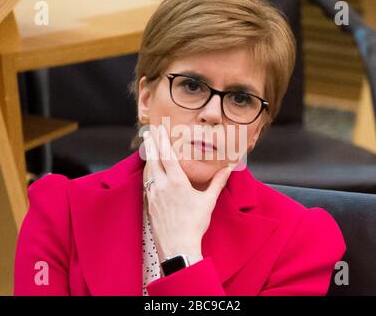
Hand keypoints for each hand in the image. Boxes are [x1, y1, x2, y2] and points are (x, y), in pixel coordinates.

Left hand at [142, 124, 231, 264]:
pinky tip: (149, 170)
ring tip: (147, 147)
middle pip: (153, 159)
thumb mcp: (208, 201)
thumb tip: (229, 169)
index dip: (162, 140)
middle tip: (148, 131)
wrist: (178, 246)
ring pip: (148, 170)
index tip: (159, 129)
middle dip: (151, 143)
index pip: (167, 155)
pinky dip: (147, 172)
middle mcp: (162, 185)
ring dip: (148, 156)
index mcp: (177, 182)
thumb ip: (218, 182)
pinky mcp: (150, 204)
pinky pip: (146, 182)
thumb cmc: (195, 224)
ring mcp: (153, 195)